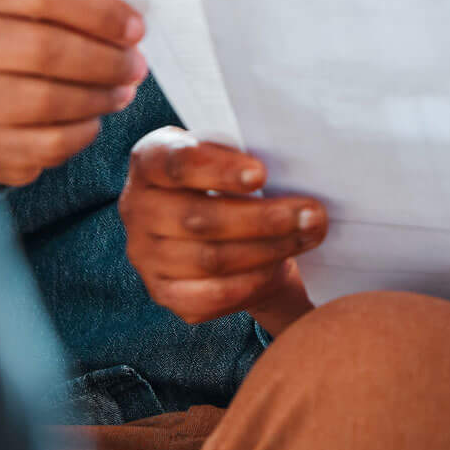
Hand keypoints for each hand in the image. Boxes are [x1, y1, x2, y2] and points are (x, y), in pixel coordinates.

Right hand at [0, 0, 147, 185]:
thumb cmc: (24, 33)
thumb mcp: (47, 4)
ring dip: (96, 99)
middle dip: (105, 61)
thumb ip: (87, 4)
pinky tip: (93, 121)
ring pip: (41, 102)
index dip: (99, 13)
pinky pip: (39, 145)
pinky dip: (78, 135)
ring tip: (122, 92)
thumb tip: (129, 19)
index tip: (136, 30)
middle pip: (43, 49)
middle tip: (136, 67)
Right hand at [120, 126, 326, 334]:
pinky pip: (208, 296)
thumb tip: (294, 164)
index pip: (175, 163)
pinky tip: (280, 268)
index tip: (262, 174)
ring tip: (309, 235)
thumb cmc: (230, 177)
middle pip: (199, 219)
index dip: (218, 169)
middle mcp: (137, 208)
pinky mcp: (163, 292)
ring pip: (209, 259)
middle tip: (312, 213)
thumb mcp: (231, 154)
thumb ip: (245, 156)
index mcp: (150, 160)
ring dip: (269, 249)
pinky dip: (250, 283)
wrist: (223, 223)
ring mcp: (145, 254)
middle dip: (263, 218)